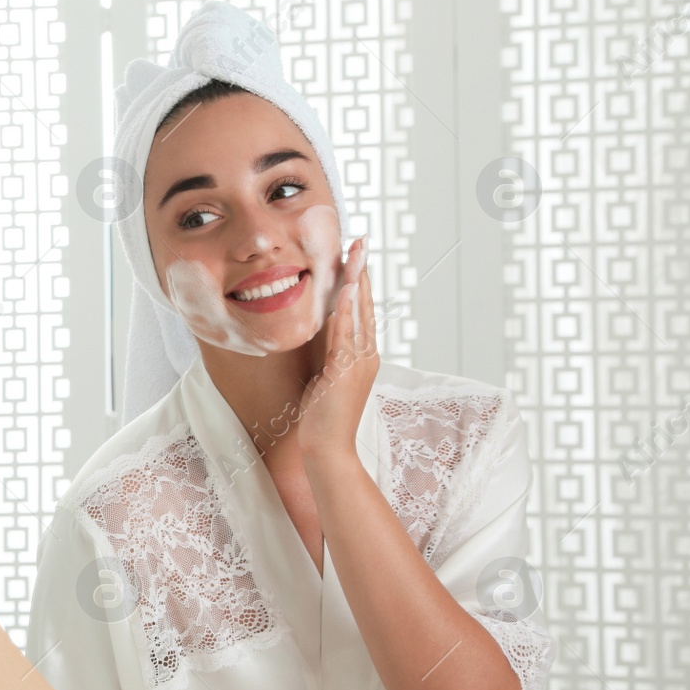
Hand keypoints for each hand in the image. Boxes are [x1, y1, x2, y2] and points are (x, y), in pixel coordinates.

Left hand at [297, 236, 376, 459]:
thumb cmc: (322, 417)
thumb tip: (326, 327)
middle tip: (362, 241)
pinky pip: (347, 336)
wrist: (326, 448)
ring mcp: (359, 363)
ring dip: (358, 282)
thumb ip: (331, 352)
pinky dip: (348, 312)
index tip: (357, 254)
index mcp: (362, 356)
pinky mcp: (345, 372)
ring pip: (361, 314)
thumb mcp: (326, 376)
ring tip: (356, 253)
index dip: (361, 281)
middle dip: (363, 271)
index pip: (363, 310)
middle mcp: (367, 356)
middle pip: (367, 304)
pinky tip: (346, 292)